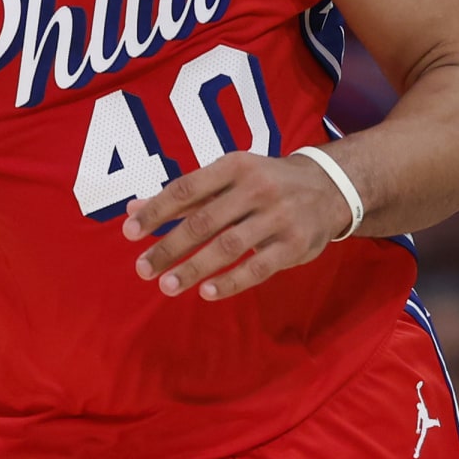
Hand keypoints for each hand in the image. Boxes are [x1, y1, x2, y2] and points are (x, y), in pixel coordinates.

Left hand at [122, 151, 352, 300]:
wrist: (329, 187)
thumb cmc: (264, 182)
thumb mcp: (228, 177)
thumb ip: (183, 196)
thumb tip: (132, 209)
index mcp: (234, 165)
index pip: (186, 188)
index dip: (156, 211)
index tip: (128, 232)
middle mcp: (256, 188)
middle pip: (203, 221)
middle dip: (169, 247)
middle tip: (143, 268)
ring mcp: (277, 217)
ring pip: (228, 246)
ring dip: (194, 268)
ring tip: (167, 286)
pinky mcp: (294, 245)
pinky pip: (257, 268)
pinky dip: (230, 282)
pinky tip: (206, 293)